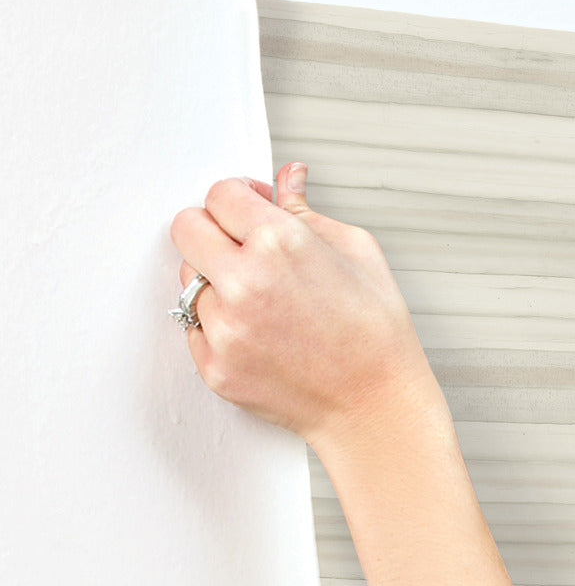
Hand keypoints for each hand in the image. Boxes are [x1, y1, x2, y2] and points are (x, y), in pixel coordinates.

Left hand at [169, 162, 435, 452]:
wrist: (376, 407)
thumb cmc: (377, 335)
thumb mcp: (358, 253)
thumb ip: (308, 211)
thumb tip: (287, 178)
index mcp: (280, 243)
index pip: (219, 194)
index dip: (238, 199)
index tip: (250, 211)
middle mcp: (244, 282)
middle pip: (186, 228)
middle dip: (212, 230)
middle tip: (242, 248)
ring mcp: (225, 329)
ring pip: (189, 281)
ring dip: (216, 283)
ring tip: (262, 302)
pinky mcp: (216, 367)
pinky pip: (195, 329)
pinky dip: (220, 327)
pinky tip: (260, 335)